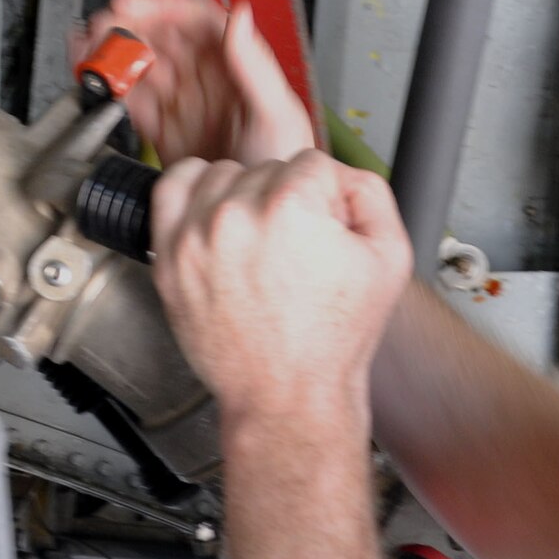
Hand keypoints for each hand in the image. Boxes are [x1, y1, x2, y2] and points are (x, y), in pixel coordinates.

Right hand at [77, 0, 315, 165]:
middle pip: (159, 37)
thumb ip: (256, 66)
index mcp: (234, 67)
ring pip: (140, 64)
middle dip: (127, 27)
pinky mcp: (162, 132)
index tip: (129, 5)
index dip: (159, 6)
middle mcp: (205, 80)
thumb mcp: (278, 115)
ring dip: (111, 53)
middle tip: (101, 32)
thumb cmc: (283, 168)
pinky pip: (130, 99)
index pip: (193, 20)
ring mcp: (182, 104)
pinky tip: (90, 74)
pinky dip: (107, 85)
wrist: (258, 225)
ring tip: (87, 51)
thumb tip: (239, 17)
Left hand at [152, 151, 411, 421]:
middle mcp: (236, 214)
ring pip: (222, 173)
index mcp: (290, 207)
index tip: (328, 229)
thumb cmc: (331, 339)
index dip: (329, 197)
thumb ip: (372, 194)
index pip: (313, 164)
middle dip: (289, 200)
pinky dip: (193, 193)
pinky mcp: (169, 256)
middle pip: (269, 168)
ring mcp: (195, 235)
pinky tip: (214, 214)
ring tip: (260, 236)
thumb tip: (343, 176)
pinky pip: (170, 191)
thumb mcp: (390, 259)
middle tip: (299, 246)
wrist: (287, 394)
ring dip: (243, 195)